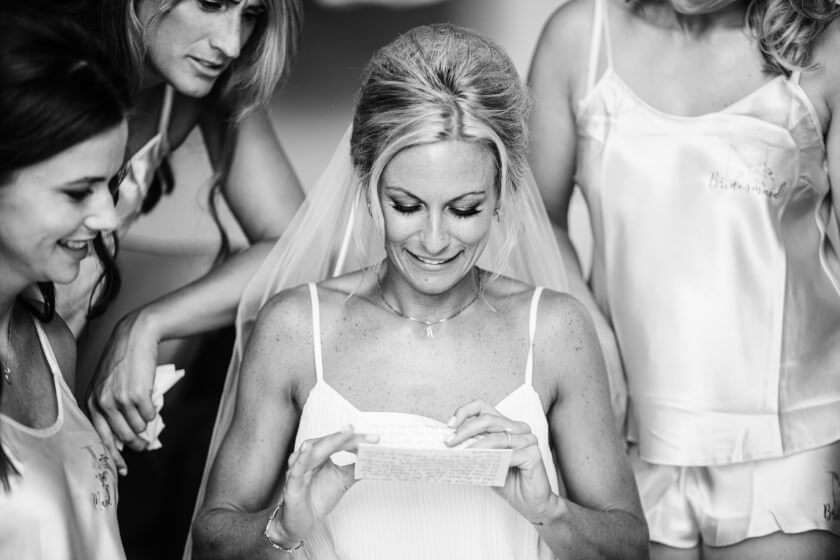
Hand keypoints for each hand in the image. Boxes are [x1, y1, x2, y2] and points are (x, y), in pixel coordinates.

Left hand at [87, 309, 159, 473]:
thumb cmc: (122, 361)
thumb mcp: (106, 384)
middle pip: (121, 437)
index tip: (122, 468)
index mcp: (92, 401)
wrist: (135, 337)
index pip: (100, 438)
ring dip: (145, 425)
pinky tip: (151, 400)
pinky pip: (150, 415)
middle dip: (135, 445)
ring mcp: (120, 399)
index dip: (113, 456)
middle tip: (144, 447)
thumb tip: (121, 436)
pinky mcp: (138, 394)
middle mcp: (103, 403)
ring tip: (147, 415)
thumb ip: (108, 408)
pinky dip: (153, 411)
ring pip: (138, 427)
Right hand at [270, 427, 377, 542]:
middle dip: (345, 437)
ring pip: (312, 451)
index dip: (357, 439)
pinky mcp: (292, 485)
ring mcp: (300, 469)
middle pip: (328, 442)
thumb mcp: (343, 480)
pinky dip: (302, 459)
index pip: (339, 441)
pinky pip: (296, 470)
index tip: (375, 439)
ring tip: (344, 433)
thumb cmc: (320, 496)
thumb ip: (357, 468)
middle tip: (362, 435)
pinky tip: (309, 450)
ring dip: (328, 441)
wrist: (305, 521)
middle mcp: (309, 458)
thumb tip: (374, 459)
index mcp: (321, 454)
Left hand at [447, 400, 560, 523]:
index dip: (465, 412)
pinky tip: (480, 467)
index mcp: (507, 425)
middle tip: (449, 442)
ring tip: (461, 457)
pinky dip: (491, 461)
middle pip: (488, 420)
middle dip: (465, 430)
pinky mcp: (533, 454)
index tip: (450, 424)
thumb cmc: (509, 482)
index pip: (483, 407)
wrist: (531, 503)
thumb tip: (450, 443)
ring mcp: (528, 440)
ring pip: (495, 438)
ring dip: (475, 448)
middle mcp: (519, 428)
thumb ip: (474, 449)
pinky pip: (507, 456)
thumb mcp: (486, 462)